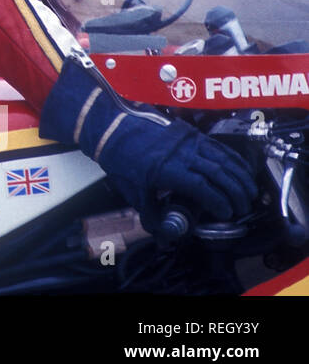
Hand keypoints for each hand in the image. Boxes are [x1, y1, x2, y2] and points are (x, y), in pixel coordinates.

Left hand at [39, 56, 256, 225]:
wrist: (113, 130)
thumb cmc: (122, 161)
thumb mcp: (134, 192)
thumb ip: (152, 215)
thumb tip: (165, 233)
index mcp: (169, 170)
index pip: (204, 188)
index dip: (220, 202)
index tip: (227, 214)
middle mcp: (183, 154)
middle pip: (219, 173)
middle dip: (236, 192)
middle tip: (244, 207)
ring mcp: (189, 141)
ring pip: (223, 158)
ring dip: (240, 175)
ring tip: (250, 191)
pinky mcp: (191, 133)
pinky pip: (218, 146)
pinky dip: (233, 158)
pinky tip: (241, 169)